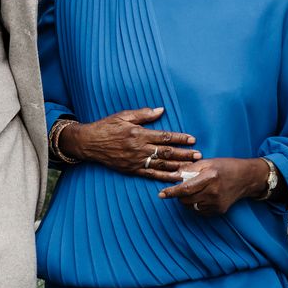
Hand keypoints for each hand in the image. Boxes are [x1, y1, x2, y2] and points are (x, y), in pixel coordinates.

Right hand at [60, 107, 199, 181]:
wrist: (89, 143)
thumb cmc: (106, 126)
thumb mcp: (123, 115)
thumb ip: (143, 114)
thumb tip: (161, 110)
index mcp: (139, 133)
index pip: (164, 136)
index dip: (180, 138)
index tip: (192, 139)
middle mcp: (139, 148)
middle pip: (166, 152)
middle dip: (184, 154)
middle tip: (198, 155)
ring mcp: (136, 161)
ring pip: (161, 164)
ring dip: (178, 166)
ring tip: (192, 167)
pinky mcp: (132, 170)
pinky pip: (151, 174)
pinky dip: (165, 176)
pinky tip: (176, 177)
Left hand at [158, 157, 269, 214]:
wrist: (246, 178)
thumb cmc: (225, 166)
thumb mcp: (207, 162)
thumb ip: (189, 169)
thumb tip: (173, 174)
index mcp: (209, 177)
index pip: (185, 188)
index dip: (171, 192)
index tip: (161, 194)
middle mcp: (213, 192)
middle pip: (186, 199)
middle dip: (179, 195)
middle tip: (181, 187)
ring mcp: (216, 203)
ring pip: (191, 206)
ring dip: (187, 200)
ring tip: (194, 190)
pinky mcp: (219, 211)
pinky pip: (200, 211)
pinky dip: (196, 204)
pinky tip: (202, 196)